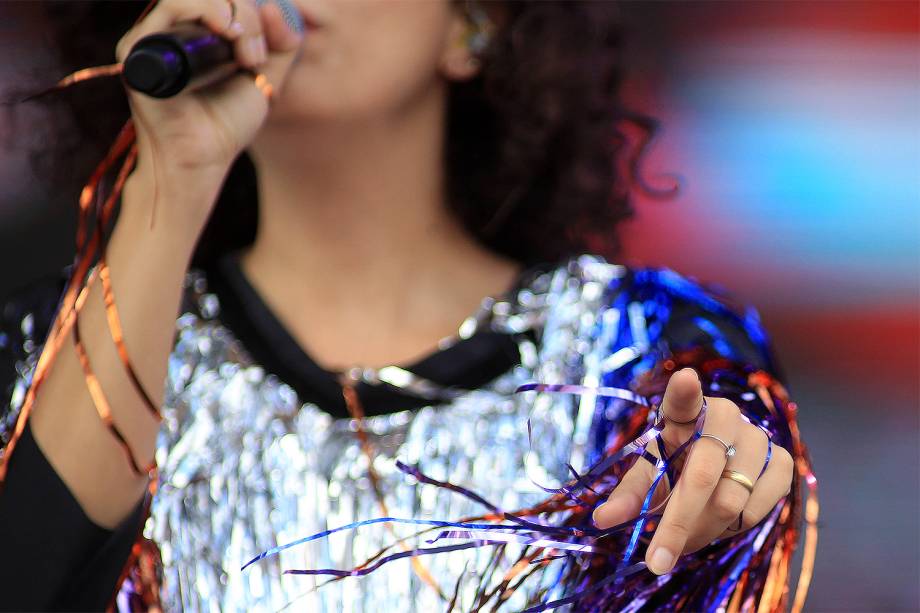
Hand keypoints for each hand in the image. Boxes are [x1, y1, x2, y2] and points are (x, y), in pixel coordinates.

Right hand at [115, 0, 303, 226]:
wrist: (204, 158)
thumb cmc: (227, 123)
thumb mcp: (266, 78)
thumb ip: (282, 44)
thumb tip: (275, 6)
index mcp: (197, 31)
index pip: (226, 0)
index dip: (253, 12)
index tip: (265, 52)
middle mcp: (173, 28)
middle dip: (247, 16)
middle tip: (256, 57)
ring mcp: (154, 35)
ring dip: (233, 15)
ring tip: (246, 55)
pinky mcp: (140, 47)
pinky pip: (172, 6)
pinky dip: (204, 9)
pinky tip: (227, 31)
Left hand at [592, 367, 793, 574]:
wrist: (721, 460)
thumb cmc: (676, 462)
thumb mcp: (648, 474)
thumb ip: (629, 495)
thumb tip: (601, 520)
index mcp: (684, 412)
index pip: (684, 397)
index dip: (685, 390)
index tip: (684, 379)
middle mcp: (725, 417)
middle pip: (703, 476)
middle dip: (677, 525)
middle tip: (656, 562)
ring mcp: (757, 437)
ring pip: (731, 501)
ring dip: (702, 531)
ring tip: (685, 538)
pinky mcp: (782, 461)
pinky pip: (758, 510)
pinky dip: (733, 529)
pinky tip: (718, 524)